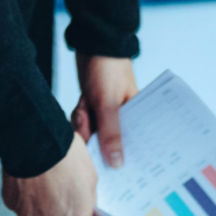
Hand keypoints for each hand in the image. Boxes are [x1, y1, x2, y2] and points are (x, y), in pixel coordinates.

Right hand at [1, 133, 95, 215]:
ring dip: (43, 205)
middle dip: (62, 215)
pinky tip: (32, 177)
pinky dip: (27, 196)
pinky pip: (23, 206)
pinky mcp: (13, 207)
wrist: (36, 140)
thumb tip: (83, 209)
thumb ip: (87, 202)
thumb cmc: (67, 156)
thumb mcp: (91, 178)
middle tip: (64, 189)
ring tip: (47, 179)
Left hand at [72, 54, 138, 169]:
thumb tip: (118, 165)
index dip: (122, 158)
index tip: (113, 172)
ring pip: (92, 136)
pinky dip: (79, 118)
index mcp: (136, 116)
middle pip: (107, 144)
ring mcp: (106, 115)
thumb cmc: (108, 69)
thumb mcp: (108, 103)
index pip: (133, 145)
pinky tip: (82, 104)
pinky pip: (84, 126)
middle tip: (90, 121)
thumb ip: (111, 134)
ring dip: (84, 124)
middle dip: (95, 138)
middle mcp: (123, 118)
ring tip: (86, 107)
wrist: (92, 44)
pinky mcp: (93, 110)